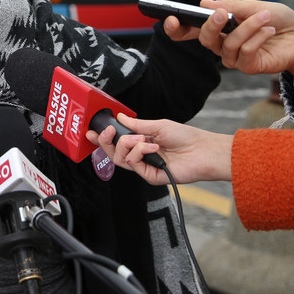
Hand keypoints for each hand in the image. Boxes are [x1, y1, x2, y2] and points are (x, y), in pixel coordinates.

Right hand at [94, 113, 233, 184]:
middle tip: (107, 131)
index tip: (91, 131)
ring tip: (143, 139)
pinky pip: (134, 164)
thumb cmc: (186, 137)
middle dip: (106, 141)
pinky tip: (153, 147)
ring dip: (127, 145)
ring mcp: (145, 167)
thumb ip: (136, 124)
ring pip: (120, 159)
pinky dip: (140, 152)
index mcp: (141, 143)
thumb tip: (120, 117)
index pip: (117, 142)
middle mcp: (141, 156)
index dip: (102, 138)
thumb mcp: (158, 125)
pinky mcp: (150, 176)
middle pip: (113, 153)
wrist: (202, 151)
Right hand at [167, 0, 293, 95]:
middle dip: (210, 26)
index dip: (177, 28)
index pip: (191, 30)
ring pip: (227, 44)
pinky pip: (244, 52)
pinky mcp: (248, 66)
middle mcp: (223, 43)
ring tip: (264, 16)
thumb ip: (231, 7)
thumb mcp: (254, 6)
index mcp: (220, 27)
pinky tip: (269, 29)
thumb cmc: (278, 19)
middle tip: (221, 13)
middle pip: (205, 39)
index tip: (170, 18)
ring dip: (246, 28)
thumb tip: (204, 5)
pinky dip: (257, 37)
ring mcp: (235, 57)